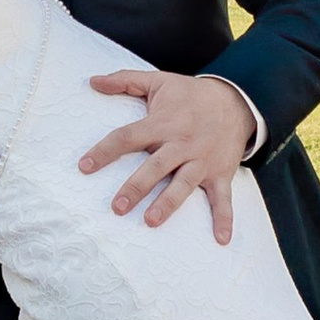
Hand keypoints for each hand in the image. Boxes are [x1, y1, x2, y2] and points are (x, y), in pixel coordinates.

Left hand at [79, 69, 251, 242]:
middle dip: (137, 187)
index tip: (84, 167)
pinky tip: (222, 238)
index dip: (105, 151)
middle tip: (117, 206)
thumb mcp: (158, 81)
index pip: (128, 137)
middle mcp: (181, 144)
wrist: (235, 99)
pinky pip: (223, 198)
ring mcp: (201, 160)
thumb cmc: (190, 94)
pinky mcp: (220, 172)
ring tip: (151, 221)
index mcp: (162, 123)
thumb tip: (94, 81)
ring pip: (183, 184)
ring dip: (168, 204)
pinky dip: (225, 218)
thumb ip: (125, 80)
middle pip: (155, 167)